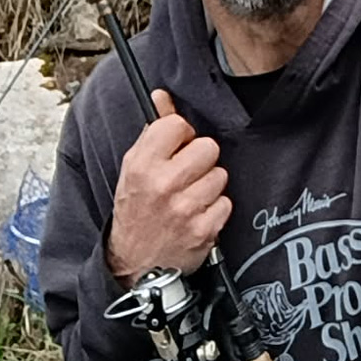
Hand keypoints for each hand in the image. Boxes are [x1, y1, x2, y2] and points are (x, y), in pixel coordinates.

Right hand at [106, 89, 231, 284]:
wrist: (134, 264)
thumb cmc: (136, 210)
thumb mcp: (134, 169)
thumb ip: (153, 132)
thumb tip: (162, 96)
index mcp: (142, 165)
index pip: (178, 125)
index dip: (182, 135)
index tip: (177, 148)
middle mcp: (163, 184)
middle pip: (208, 147)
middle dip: (201, 160)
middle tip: (186, 175)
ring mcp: (185, 208)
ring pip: (220, 175)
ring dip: (209, 186)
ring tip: (190, 197)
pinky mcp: (204, 230)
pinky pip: (226, 203)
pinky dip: (215, 210)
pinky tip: (198, 215)